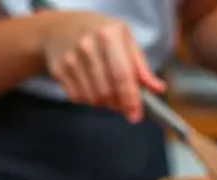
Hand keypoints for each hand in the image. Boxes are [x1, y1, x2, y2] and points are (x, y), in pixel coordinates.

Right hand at [39, 11, 165, 122]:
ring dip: (104, 103)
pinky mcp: (59, 71)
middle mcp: (88, 45)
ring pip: (93, 98)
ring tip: (107, 90)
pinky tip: (91, 85)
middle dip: (119, 104)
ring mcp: (70, 59)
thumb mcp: (125, 40)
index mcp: (109, 34)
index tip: (136, 114)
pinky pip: (78, 98)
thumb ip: (141, 67)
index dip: (130, 99)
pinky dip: (89, 99)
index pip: (122, 75)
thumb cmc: (100, 34)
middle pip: (107, 91)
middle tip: (124, 104)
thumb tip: (157, 89)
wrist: (61, 28)